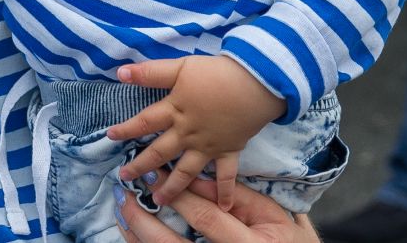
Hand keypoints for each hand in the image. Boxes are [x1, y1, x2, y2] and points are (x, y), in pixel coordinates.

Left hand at [110, 55, 285, 207]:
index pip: (144, 122)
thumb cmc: (216, 73)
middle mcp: (188, 133)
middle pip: (160, 152)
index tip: (110, 137)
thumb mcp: (179, 67)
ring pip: (186, 171)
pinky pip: (227, 175)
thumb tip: (119, 73)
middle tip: (125, 177)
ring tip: (159, 201)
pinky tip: (224, 207)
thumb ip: (150, 72)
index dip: (126, 129)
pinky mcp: (230, 150)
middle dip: (141, 165)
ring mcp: (208, 146)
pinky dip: (225, 192)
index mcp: (174, 111)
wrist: (254, 84)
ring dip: (172, 187)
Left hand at [113, 178, 318, 242]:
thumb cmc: (286, 239)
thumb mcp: (270, 214)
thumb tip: (198, 178)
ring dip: (137, 234)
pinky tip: (130, 230)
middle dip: (143, 218)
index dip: (177, 192)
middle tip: (125, 193)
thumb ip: (236, 196)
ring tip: (121, 209)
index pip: (203, 217)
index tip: (154, 171)